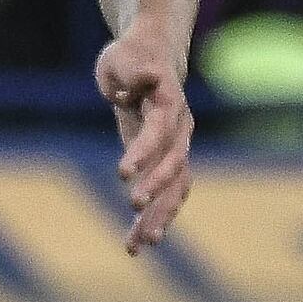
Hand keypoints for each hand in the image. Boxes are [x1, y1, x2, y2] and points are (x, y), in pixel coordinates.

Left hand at [96, 30, 192, 251]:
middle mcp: (180, 130)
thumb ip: (134, 70)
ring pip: (176, 189)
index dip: (143, 153)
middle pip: (174, 165)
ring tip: (142, 243)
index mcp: (168, 104)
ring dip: (161, 216)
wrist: (152, 59)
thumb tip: (147, 76)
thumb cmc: (131, 57)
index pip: (158, 133)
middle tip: (134, 207)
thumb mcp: (123, 57)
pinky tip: (135, 244)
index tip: (122, 174)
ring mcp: (178, 149)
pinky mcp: (167, 163)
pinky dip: (154, 219)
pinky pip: (167, 196)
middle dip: (156, 189)